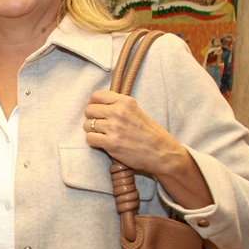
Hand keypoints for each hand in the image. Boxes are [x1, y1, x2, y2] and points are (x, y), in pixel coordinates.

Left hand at [85, 90, 211, 208]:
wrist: (161, 152)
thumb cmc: (149, 133)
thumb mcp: (136, 110)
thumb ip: (118, 105)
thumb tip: (96, 104)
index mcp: (125, 101)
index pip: (96, 95)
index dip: (93, 104)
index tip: (97, 111)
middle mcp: (118, 112)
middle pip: (89, 110)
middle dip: (91, 118)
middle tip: (100, 125)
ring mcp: (114, 128)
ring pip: (87, 125)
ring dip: (92, 131)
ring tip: (103, 135)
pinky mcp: (111, 143)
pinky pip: (90, 138)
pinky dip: (94, 141)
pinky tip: (103, 143)